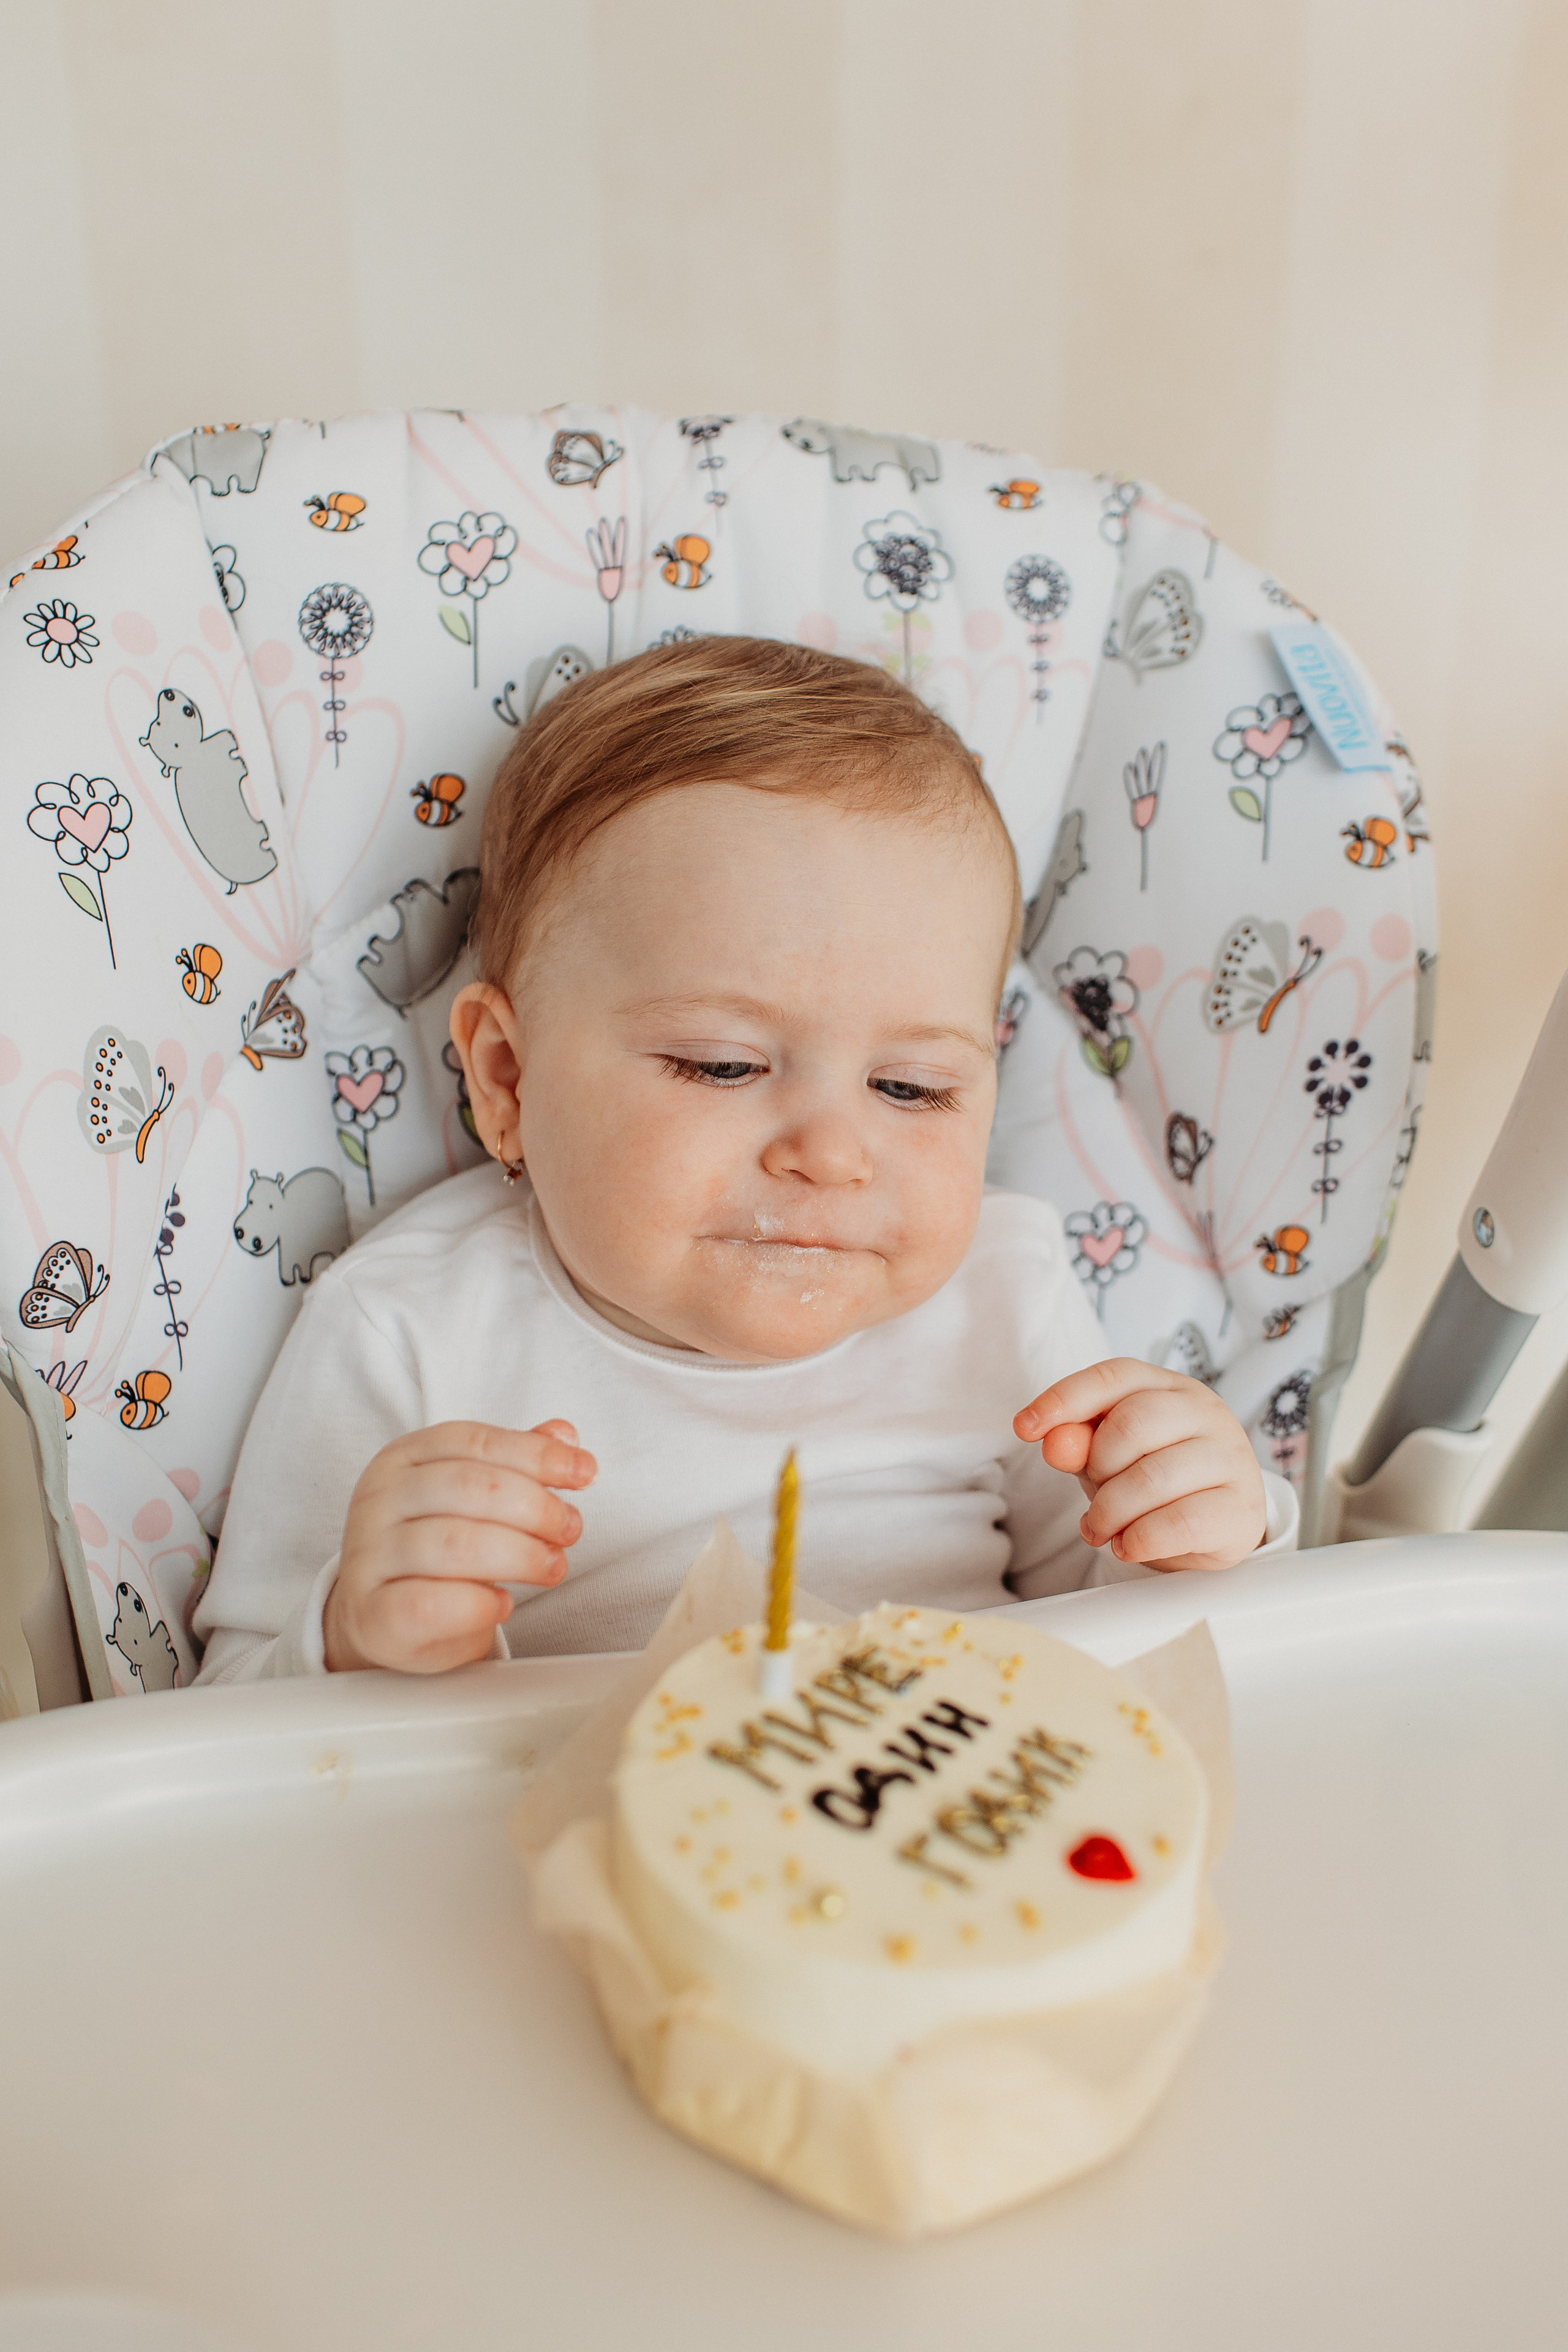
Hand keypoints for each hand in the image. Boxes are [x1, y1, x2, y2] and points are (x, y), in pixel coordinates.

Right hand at [324, 1419, 596, 1672]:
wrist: (381, 1617)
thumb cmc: (436, 1548)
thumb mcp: (472, 1497)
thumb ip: (515, 1463)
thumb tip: (564, 1434)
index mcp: (403, 1457)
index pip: (476, 1441)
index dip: (537, 1455)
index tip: (585, 1473)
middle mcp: (379, 1499)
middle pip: (470, 1486)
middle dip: (536, 1506)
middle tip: (571, 1528)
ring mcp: (370, 1555)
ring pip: (456, 1543)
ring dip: (521, 1554)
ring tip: (553, 1566)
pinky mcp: (373, 1613)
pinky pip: (431, 1604)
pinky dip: (480, 1603)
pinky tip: (503, 1603)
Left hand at [1014, 1360, 1265, 1572]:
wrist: (1217, 1525)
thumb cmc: (1156, 1479)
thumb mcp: (1111, 1456)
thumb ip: (1080, 1443)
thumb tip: (1052, 1440)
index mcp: (1170, 1387)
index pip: (1114, 1376)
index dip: (1065, 1398)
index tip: (1025, 1427)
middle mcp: (1206, 1413)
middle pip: (1133, 1424)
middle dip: (1097, 1467)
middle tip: (1093, 1497)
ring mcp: (1230, 1459)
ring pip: (1153, 1477)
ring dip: (1110, 1512)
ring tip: (1101, 1529)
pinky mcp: (1241, 1510)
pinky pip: (1178, 1523)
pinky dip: (1138, 1539)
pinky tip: (1128, 1545)